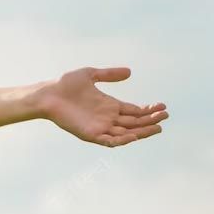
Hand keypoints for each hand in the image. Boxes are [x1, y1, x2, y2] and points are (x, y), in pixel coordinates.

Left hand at [38, 66, 168, 147]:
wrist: (48, 94)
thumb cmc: (65, 84)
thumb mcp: (90, 75)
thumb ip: (109, 74)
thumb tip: (130, 72)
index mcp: (109, 105)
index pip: (134, 111)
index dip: (148, 110)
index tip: (162, 105)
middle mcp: (107, 118)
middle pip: (134, 122)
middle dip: (151, 120)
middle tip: (166, 115)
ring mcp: (100, 127)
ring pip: (127, 133)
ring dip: (142, 131)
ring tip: (158, 126)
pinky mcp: (91, 134)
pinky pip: (110, 141)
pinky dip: (122, 140)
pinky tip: (134, 135)